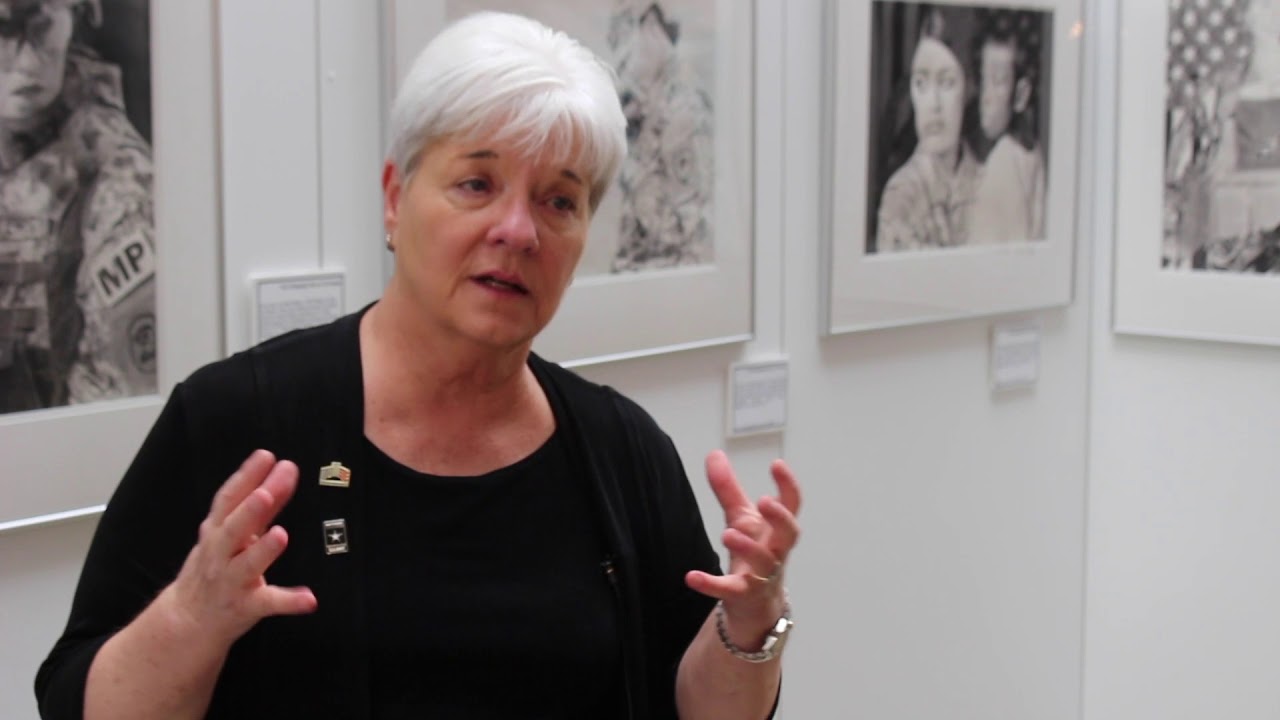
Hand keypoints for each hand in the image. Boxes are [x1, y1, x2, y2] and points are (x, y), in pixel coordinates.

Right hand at [159, 450, 316, 650]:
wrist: (188, 619)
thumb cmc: (215, 567)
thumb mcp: (230, 533)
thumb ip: (260, 506)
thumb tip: (284, 472)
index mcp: (218, 531)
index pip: (230, 499)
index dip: (246, 477)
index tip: (265, 456)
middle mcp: (221, 553)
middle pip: (233, 529)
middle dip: (249, 510)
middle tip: (266, 492)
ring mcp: (232, 580)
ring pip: (246, 564)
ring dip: (263, 550)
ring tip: (280, 534)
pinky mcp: (245, 606)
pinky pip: (268, 603)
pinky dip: (289, 601)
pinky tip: (309, 599)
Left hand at [686, 450, 800, 644]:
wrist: (755, 603)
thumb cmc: (754, 552)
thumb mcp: (741, 517)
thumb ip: (728, 488)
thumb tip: (714, 454)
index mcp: (776, 529)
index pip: (792, 505)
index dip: (788, 485)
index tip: (776, 465)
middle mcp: (776, 551)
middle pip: (789, 535)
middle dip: (780, 518)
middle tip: (764, 502)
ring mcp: (763, 575)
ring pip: (764, 562)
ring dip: (749, 548)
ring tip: (728, 533)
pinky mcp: (743, 595)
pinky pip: (730, 590)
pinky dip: (711, 584)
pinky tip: (691, 577)